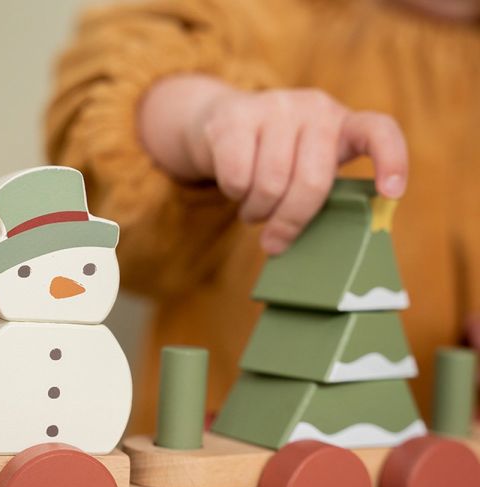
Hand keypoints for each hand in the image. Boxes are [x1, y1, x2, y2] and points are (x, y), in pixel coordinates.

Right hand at [139, 75, 407, 254]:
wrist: (221, 124)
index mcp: (342, 124)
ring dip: (257, 212)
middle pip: (312, 182)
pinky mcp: (235, 117)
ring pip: (270, 185)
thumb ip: (318, 194)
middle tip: (275, 242)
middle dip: (291, 221)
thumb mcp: (304, 167)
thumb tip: (314, 253)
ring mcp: (274, 107)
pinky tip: (235, 189)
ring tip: (253, 210)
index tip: (391, 194)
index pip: (379, 132)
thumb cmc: (273, 159)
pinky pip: (237, 177)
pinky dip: (234, 195)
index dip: (392, 161)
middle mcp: (314, 108)